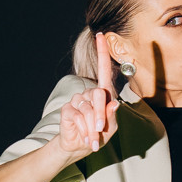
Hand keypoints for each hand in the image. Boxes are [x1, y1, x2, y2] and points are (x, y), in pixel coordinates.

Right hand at [58, 33, 118, 154]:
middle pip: (98, 96)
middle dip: (100, 116)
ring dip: (92, 128)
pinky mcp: (68, 109)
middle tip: (100, 131)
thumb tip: (114, 104)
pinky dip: (83, 129)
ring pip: (88, 109)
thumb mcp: (110, 127)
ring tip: (92, 139)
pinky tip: (84, 136)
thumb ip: (111, 116)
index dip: (102, 52)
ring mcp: (77, 100)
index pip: (103, 69)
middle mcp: (89, 93)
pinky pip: (78, 116)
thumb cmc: (98, 134)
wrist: (80, 146)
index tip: (101, 35)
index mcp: (103, 94)